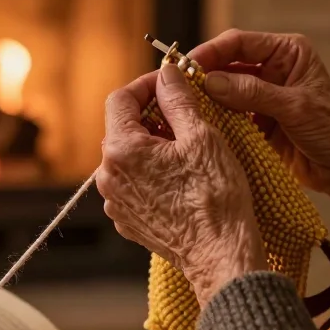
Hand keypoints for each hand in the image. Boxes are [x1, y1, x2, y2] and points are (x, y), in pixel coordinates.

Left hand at [96, 63, 267, 305]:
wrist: (221, 255)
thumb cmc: (215, 198)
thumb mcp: (201, 136)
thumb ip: (177, 99)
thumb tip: (167, 74)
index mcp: (121, 150)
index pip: (120, 98)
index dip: (146, 84)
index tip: (170, 82)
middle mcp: (108, 177)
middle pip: (122, 128)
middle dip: (152, 115)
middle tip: (186, 113)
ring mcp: (116, 202)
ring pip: (129, 157)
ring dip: (153, 144)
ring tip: (187, 147)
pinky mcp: (128, 220)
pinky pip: (134, 183)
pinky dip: (153, 172)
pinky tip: (181, 176)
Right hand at [188, 29, 329, 223]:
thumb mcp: (295, 107)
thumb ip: (253, 92)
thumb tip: (211, 81)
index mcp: (288, 54)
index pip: (240, 43)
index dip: (211, 51)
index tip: (187, 65)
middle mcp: (273, 70)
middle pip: (227, 64)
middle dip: (204, 75)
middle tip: (177, 87)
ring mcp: (263, 97)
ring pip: (224, 91)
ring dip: (207, 99)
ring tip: (184, 106)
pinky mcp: (258, 122)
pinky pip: (229, 116)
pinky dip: (216, 120)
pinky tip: (201, 125)